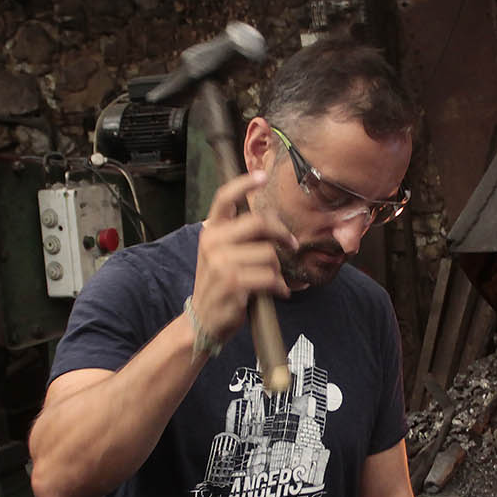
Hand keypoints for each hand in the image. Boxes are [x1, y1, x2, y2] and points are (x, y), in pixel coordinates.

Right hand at [191, 171, 296, 342]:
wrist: (204, 320)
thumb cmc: (220, 285)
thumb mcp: (219, 254)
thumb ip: (238, 236)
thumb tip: (271, 222)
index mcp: (211, 231)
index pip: (225, 197)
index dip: (245, 183)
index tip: (262, 175)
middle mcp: (213, 242)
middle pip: (259, 223)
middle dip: (282, 234)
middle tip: (292, 245)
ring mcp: (221, 263)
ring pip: (268, 254)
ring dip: (279, 270)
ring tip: (275, 280)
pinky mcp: (232, 284)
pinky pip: (269, 277)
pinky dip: (280, 286)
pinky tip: (279, 292)